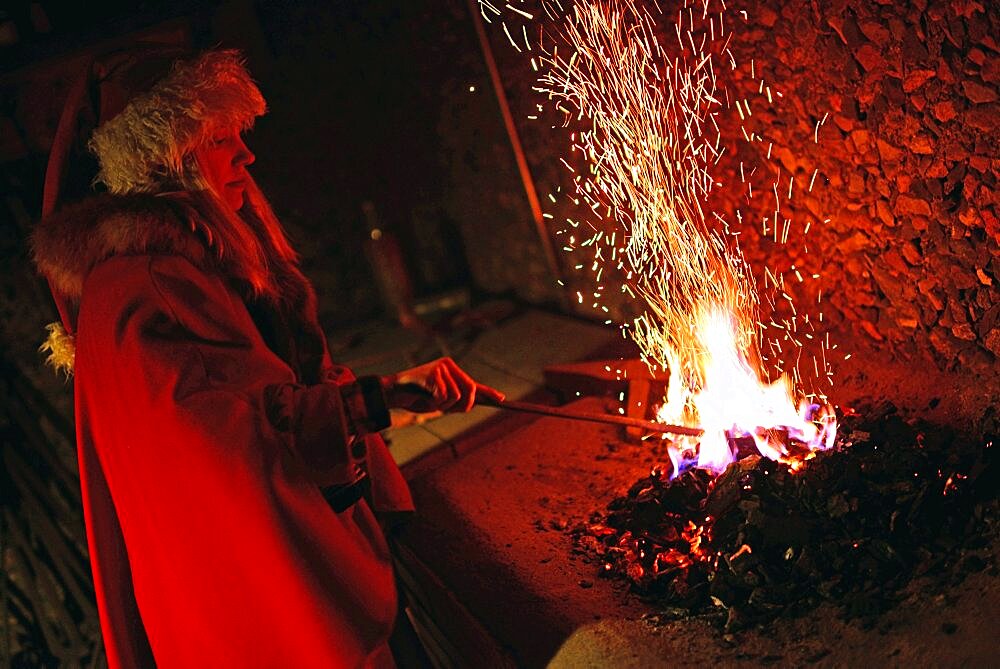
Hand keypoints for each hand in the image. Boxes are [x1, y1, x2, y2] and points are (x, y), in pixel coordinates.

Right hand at [383, 357, 504, 412]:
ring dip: (444, 405)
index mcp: (452, 370)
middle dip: (462, 405)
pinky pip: (444, 395)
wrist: (393, 392)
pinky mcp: (433, 373)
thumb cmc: (416, 397)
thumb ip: (456, 401)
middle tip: (445, 408)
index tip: (502, 399)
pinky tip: (425, 396)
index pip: (473, 383)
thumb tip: (472, 405)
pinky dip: (435, 402)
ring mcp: (441, 367)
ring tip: (430, 400)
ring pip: (457, 396)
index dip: (488, 392)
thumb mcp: (440, 401)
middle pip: (470, 390)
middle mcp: (448, 365)